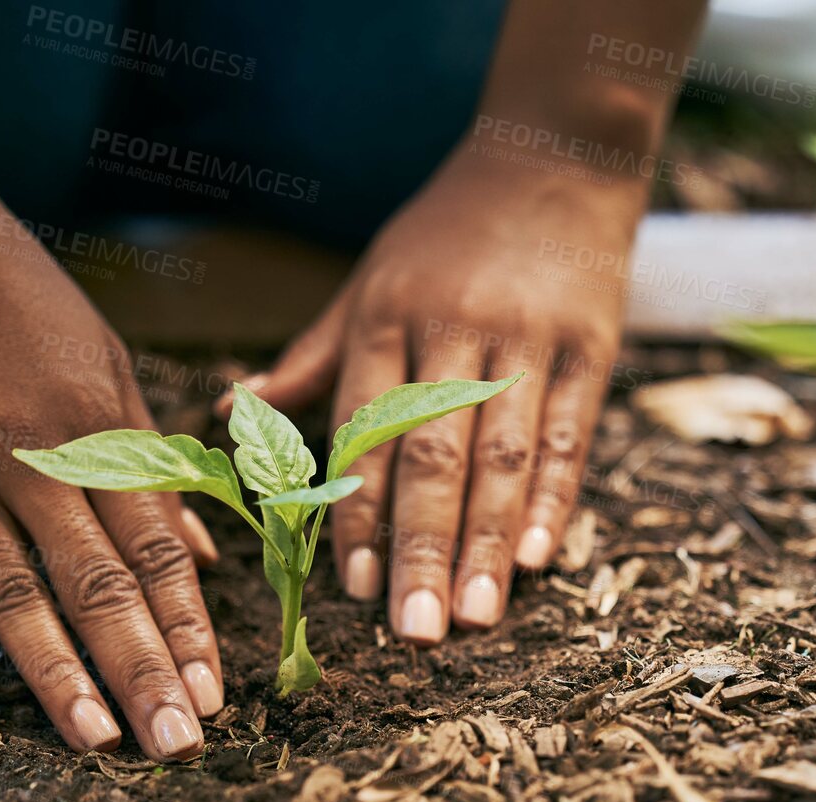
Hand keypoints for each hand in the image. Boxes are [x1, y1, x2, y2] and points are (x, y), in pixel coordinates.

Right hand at [0, 187, 221, 758]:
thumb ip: (150, 466)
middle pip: (99, 585)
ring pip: (16, 594)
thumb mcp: (108, 364)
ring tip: (96, 743)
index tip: (215, 695)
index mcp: (99, 430)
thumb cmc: (20, 296)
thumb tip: (202, 561)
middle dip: (142, 670)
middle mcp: (32, 460)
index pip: (157, 552)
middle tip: (176, 745)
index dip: (188, 629)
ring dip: (58, 676)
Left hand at [241, 147, 643, 643]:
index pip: (365, 431)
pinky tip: (537, 558)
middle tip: (415, 633)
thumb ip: (310, 359)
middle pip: (434, 455)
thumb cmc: (444, 234)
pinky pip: (569, 434)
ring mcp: (527, 339)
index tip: (354, 590)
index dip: (360, 512)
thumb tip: (226, 413)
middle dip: (423, 548)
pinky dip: (554, 499)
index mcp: (387, 317)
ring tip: (476, 616)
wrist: (554, 153)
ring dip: (487, 543)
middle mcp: (453, 330)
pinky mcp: (589, 346)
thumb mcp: (366, 283)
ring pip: (504, 455)